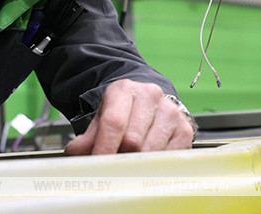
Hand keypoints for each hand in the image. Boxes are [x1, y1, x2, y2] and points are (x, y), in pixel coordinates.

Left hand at [64, 79, 193, 155]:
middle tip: (111, 171)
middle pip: (133, 140)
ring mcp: (170, 112)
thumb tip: (75, 153)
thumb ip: (88, 137)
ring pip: (151, 151)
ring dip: (137, 165)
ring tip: (128, 166)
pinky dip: (156, 167)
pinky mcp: (185, 129)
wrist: (147, 101)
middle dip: (119, 159)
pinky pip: (169, 157)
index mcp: (124, 90)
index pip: (113, 122)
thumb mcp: (101, 118)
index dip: (104, 148)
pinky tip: (146, 165)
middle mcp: (150, 96)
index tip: (97, 166)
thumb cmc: (123, 112)